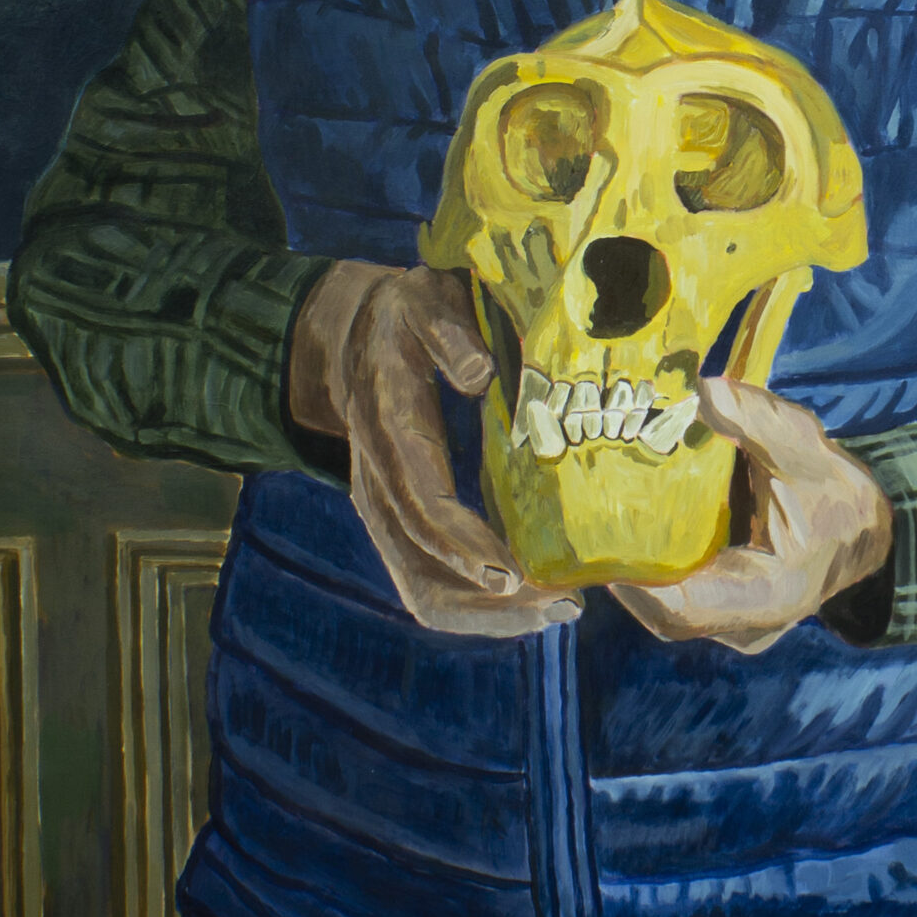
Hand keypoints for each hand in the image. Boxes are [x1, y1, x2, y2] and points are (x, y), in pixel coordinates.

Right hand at [288, 261, 581, 637]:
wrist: (354, 335)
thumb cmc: (406, 314)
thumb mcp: (423, 300)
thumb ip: (448, 331)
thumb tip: (481, 374)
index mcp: (388, 431)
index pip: (421, 503)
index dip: (462, 544)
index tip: (512, 574)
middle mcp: (379, 485)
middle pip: (421, 570)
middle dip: (489, 603)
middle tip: (563, 604)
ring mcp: (387, 512)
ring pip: (424, 591)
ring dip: (489, 616)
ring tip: (560, 610)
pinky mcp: (403, 523)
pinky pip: (431, 584)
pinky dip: (480, 606)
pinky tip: (535, 599)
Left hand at [610, 375, 891, 654]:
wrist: (864, 532)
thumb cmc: (839, 496)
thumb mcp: (808, 452)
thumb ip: (759, 422)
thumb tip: (703, 389)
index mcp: (771, 597)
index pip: (686, 609)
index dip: (636, 583)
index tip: (598, 542)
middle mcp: (746, 624)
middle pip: (664, 611)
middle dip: (620, 569)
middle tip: (578, 519)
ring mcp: (730, 623)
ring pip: (663, 605)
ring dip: (629, 566)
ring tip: (589, 519)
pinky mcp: (719, 608)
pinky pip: (672, 594)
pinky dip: (648, 563)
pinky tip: (620, 525)